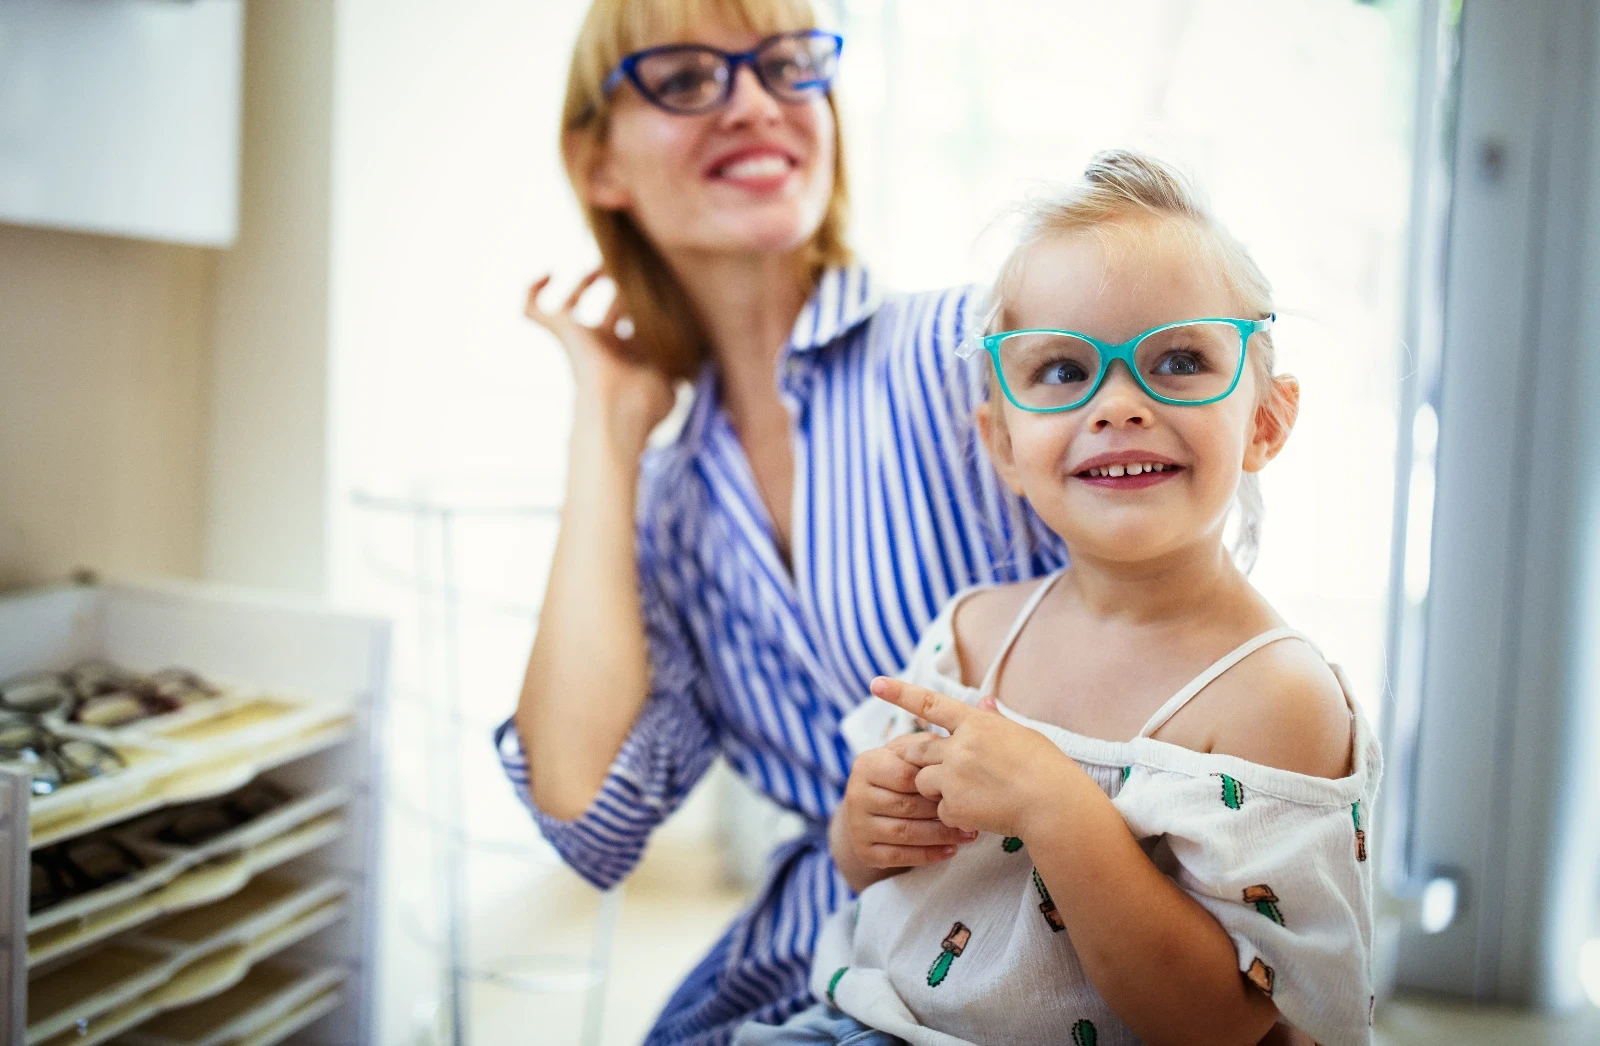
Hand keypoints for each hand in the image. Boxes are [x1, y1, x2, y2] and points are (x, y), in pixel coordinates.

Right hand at [526, 270, 675, 449]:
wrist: (617, 410)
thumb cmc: (646, 401)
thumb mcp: (674, 379)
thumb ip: (684, 364)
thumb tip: (697, 350)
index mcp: (632, 358)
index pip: (638, 329)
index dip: (647, 309)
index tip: (661, 288)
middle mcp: (606, 347)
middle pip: (610, 312)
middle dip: (620, 290)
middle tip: (633, 272)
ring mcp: (583, 340)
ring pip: (573, 308)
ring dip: (583, 284)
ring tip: (597, 268)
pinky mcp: (563, 332)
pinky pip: (533, 310)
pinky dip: (532, 291)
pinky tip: (548, 273)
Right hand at [835, 743, 976, 880]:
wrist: (869, 808)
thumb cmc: (898, 774)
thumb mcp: (907, 753)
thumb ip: (925, 747)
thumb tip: (951, 748)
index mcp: (866, 764)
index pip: (905, 775)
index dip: (935, 782)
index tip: (964, 786)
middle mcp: (855, 794)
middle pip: (906, 806)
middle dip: (942, 812)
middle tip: (972, 815)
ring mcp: (857, 826)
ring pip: (904, 833)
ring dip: (941, 836)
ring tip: (969, 834)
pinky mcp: (864, 851)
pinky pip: (898, 857)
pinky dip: (928, 856)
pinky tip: (951, 850)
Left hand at [868, 676, 1080, 839]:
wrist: (1053, 806)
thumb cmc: (1046, 767)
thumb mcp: (1022, 734)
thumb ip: (995, 720)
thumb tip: (983, 701)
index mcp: (976, 724)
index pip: (929, 704)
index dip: (900, 693)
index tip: (875, 683)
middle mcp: (959, 747)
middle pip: (918, 750)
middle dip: (920, 760)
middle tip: (946, 770)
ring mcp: (953, 777)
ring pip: (923, 781)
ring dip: (936, 788)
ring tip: (973, 794)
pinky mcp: (952, 806)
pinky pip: (940, 810)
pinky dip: (954, 814)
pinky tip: (980, 813)